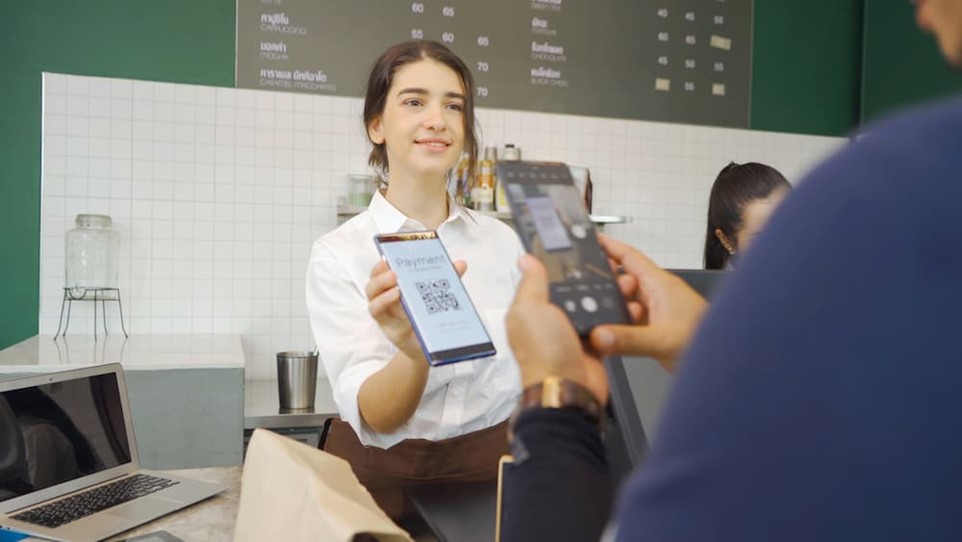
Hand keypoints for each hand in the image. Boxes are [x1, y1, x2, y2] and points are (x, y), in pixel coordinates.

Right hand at [366, 258, 467, 363]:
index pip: (382, 271)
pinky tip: (397, 298)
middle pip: (374, 284)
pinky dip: (385, 303)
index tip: (389, 256)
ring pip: (373, 299)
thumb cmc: (428, 316)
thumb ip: (448, 278)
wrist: (428, 345)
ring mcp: (385, 313)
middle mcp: (385, 298)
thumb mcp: (437, 295)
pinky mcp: (387, 327)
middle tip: (394, 272)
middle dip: (381, 275)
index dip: (382, 263)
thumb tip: (461, 263)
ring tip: (396, 286)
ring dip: (382, 290)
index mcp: (395, 286)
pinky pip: (379, 314)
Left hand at [507, 255, 608, 405]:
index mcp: (530, 309)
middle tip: (606, 264)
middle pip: (571, 289)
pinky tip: (625, 302)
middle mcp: (550, 319)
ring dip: (606, 294)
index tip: (574, 247)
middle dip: (588, 277)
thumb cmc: (543, 353)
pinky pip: (606, 323)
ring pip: (591, 304)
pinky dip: (616, 315)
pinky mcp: (592, 343)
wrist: (568, 390)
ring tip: (621, 280)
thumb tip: (526, 259)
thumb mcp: (530, 310)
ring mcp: (572, 331)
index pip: (543, 277)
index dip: (556, 263)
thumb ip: (531, 283)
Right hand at [589, 235, 707, 371]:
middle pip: (623, 279)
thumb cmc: (707, 342)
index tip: (590, 240)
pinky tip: (608, 333)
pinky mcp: (655, 329)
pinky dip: (618, 324)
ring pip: (625, 302)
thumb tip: (599, 336)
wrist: (727, 363)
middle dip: (605, 283)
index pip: (629, 257)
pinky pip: (630, 321)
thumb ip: (629, 339)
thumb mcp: (662, 340)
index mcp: (660, 285)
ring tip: (598, 315)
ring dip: (612, 307)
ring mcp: (656, 312)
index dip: (609, 247)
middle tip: (585, 290)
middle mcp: (657, 295)